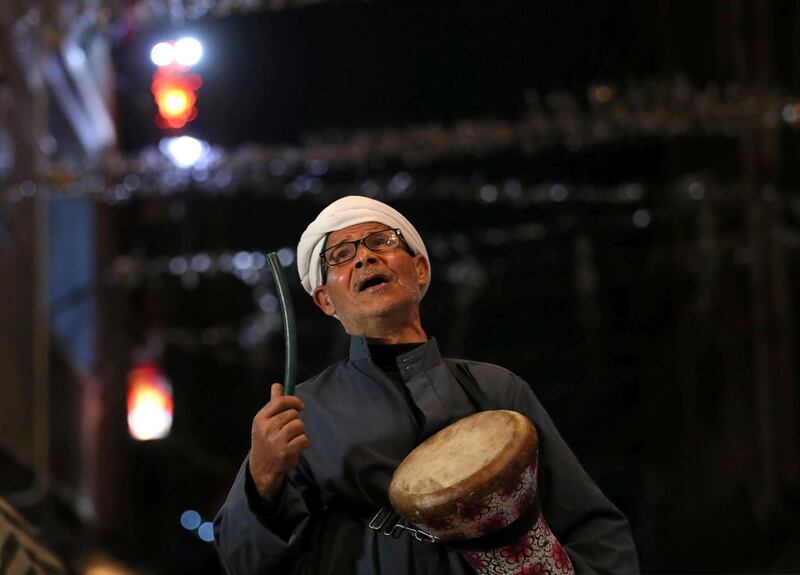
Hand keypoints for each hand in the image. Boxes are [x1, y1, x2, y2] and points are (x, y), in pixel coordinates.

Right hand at [249, 383, 308, 502]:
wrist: (262, 469)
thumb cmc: (265, 441)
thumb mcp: (264, 422)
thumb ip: (273, 403)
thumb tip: (277, 384)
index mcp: (260, 419)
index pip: (280, 401)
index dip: (294, 401)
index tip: (300, 406)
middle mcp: (267, 428)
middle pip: (293, 414)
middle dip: (296, 420)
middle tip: (289, 430)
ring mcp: (276, 441)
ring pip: (300, 425)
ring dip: (299, 432)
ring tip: (291, 439)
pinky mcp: (286, 452)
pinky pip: (304, 439)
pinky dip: (302, 443)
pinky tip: (293, 448)